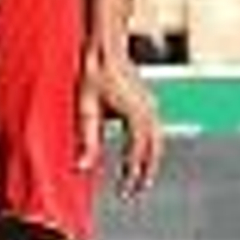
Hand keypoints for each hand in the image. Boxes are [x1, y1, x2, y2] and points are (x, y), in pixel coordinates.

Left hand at [76, 39, 162, 197]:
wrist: (104, 46)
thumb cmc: (93, 74)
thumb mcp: (86, 107)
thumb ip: (87, 138)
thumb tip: (83, 166)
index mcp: (135, 113)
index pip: (137, 153)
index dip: (132, 174)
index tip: (124, 191)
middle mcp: (149, 110)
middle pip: (153, 151)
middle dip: (145, 173)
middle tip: (133, 193)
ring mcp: (152, 105)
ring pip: (157, 142)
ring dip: (149, 162)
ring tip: (138, 180)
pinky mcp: (149, 102)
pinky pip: (154, 131)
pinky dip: (149, 147)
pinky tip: (138, 156)